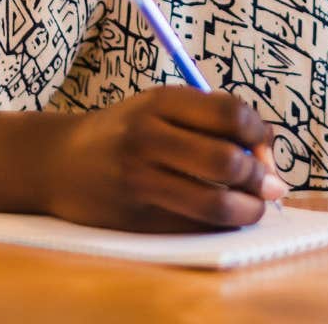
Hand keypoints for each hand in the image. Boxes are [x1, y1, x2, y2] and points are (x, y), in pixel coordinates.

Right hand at [42, 87, 289, 231]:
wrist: (57, 161)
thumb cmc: (125, 131)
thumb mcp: (160, 107)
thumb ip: (211, 119)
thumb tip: (266, 154)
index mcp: (160, 101)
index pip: (231, 114)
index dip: (259, 133)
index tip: (264, 147)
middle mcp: (147, 137)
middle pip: (226, 160)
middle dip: (259, 177)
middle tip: (270, 186)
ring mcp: (137, 178)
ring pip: (213, 201)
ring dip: (247, 209)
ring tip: (255, 207)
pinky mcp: (132, 216)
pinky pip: (191, 226)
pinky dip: (219, 225)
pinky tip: (225, 218)